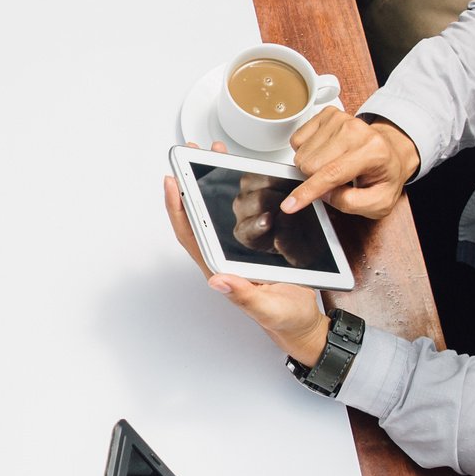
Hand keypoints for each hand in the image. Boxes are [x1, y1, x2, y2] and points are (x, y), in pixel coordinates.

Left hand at [162, 146, 331, 367]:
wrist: (302, 323)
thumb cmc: (284, 319)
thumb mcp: (266, 308)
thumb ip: (243, 295)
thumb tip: (216, 280)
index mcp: (220, 269)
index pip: (191, 234)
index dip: (178, 209)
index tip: (172, 181)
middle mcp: (225, 256)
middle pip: (200, 214)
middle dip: (193, 183)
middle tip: (192, 152)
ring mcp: (239, 249)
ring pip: (220, 209)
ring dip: (216, 180)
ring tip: (217, 152)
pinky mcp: (256, 244)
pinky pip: (242, 212)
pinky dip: (242, 189)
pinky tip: (245, 172)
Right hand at [284, 108, 419, 220]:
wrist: (390, 152)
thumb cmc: (385, 176)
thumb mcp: (379, 203)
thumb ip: (350, 203)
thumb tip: (323, 194)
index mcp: (373, 152)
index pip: (332, 173)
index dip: (307, 192)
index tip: (289, 205)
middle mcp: (356, 130)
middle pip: (310, 165)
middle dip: (314, 180)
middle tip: (335, 180)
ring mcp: (340, 120)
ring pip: (301, 154)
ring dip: (312, 166)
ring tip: (333, 165)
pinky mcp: (327, 114)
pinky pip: (297, 140)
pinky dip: (306, 152)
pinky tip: (324, 153)